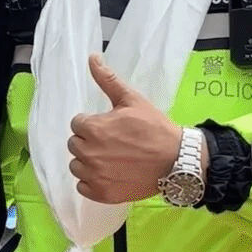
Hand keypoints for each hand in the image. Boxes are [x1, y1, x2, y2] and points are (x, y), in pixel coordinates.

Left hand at [67, 55, 179, 203]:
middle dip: (89, 141)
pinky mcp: (101, 194)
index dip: (93, 123)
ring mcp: (94, 176)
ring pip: (77, 166)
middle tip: (113, 143)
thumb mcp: (132, 100)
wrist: (176, 161)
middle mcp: (88, 153)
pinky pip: (83, 187)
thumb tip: (92, 57)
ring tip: (111, 159)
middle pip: (75, 144)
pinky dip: (92, 182)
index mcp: (92, 128)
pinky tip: (109, 174)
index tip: (111, 127)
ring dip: (88, 162)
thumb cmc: (154, 128)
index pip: (78, 123)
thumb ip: (107, 80)